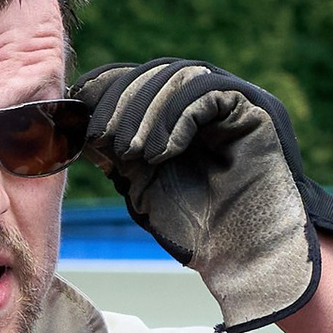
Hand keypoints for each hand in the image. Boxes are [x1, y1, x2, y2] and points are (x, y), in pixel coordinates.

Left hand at [74, 60, 332, 332]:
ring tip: (130, 151)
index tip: (76, 110)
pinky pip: (208, 91)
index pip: (139, 80)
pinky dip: (177, 117)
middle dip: (121, 102)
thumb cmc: (197, 229)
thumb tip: (78, 119)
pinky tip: (161, 153)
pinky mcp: (255, 110)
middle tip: (102, 138)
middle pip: (155, 72)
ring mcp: (234, 103)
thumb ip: (116, 150)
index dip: (105, 88)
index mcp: (181, 115)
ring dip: (145, 112)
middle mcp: (209, 101)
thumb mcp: (140, 183)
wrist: (244, 260)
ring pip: (179, 76)